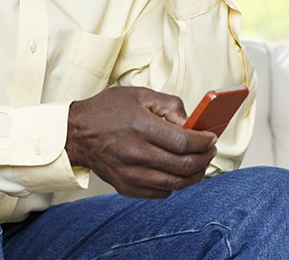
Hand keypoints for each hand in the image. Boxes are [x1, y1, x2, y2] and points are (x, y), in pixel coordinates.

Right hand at [65, 87, 217, 198]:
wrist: (77, 133)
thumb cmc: (107, 111)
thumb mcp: (140, 95)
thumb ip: (170, 105)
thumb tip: (192, 123)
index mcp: (140, 127)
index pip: (184, 142)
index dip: (204, 142)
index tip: (211, 138)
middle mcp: (136, 153)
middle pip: (183, 165)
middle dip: (205, 158)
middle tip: (210, 150)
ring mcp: (130, 174)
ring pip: (175, 183)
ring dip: (195, 175)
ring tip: (200, 164)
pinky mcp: (126, 187)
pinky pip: (161, 193)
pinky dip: (175, 184)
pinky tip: (177, 172)